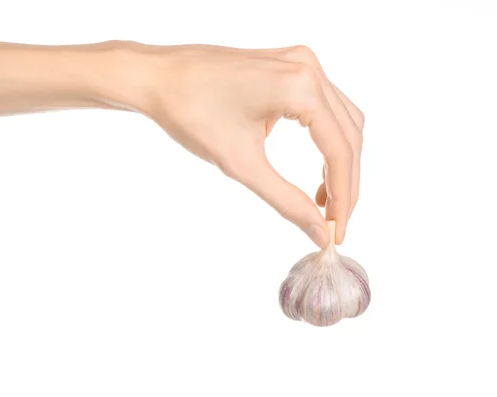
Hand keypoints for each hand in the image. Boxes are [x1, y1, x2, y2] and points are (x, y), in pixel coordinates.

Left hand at [140, 44, 363, 247]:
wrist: (156, 78)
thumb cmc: (190, 114)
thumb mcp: (241, 164)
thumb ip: (285, 200)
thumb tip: (318, 232)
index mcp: (300, 87)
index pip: (339, 150)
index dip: (344, 197)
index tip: (338, 232)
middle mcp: (309, 67)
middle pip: (348, 135)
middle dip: (344, 182)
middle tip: (333, 223)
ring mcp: (300, 61)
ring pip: (341, 120)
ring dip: (337, 161)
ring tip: (323, 201)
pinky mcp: (289, 65)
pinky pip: (323, 106)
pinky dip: (323, 139)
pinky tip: (312, 168)